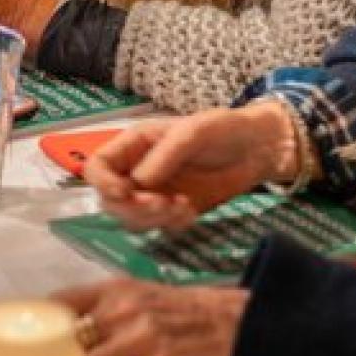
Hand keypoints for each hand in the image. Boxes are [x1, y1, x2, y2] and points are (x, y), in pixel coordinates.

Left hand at [54, 279, 246, 355]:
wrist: (231, 320)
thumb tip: (57, 336)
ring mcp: (144, 332)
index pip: (58, 303)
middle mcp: (124, 307)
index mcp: (113, 290)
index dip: (36, 327)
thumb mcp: (136, 298)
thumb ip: (99, 311)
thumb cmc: (178, 314)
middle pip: (69, 340)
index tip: (21, 345)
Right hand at [85, 101, 297, 231]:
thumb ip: (164, 156)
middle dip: (133, 207)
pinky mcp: (173, 210)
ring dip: (153, 219)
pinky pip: (158, 227)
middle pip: (110, 200)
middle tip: (162, 204)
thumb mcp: (194, 132)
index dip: (103, 184)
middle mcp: (138, 169)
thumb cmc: (224, 129)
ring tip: (182, 206)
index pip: (96, 167)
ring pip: (132, 218)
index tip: (126, 193)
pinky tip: (191, 211)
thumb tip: (138, 182)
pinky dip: (171, 224)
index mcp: (134, 144)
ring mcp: (155, 192)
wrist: (259, 149)